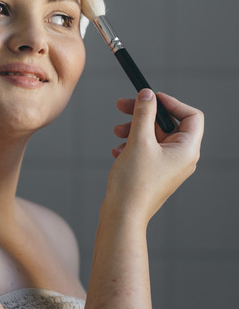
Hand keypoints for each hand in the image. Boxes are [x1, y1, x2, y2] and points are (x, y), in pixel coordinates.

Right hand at [104, 89, 203, 224]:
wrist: (123, 214)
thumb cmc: (134, 183)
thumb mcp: (138, 142)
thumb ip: (144, 114)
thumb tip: (147, 94)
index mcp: (187, 149)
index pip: (191, 116)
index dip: (171, 102)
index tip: (150, 97)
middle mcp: (182, 157)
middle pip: (168, 124)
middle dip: (144, 114)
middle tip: (122, 106)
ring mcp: (168, 166)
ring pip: (154, 136)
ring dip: (134, 129)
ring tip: (116, 131)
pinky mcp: (155, 173)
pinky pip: (146, 150)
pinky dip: (131, 144)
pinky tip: (117, 150)